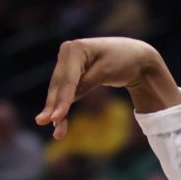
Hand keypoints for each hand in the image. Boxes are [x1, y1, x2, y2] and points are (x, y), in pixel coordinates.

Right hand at [37, 36, 171, 139]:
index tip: (56, 117)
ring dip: (55, 110)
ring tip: (54, 130)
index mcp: (76, 49)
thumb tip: (66, 99)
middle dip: (53, 107)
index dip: (62, 100)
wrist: (136, 57)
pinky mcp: (71, 72)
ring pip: (59, 90)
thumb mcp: (106, 72)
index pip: (68, 80)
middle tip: (44, 123)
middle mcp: (67, 52)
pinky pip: (65, 91)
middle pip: (59, 85)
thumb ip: (85, 84)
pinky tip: (58, 121)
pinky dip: (63, 106)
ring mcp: (67, 62)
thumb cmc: (124, 61)